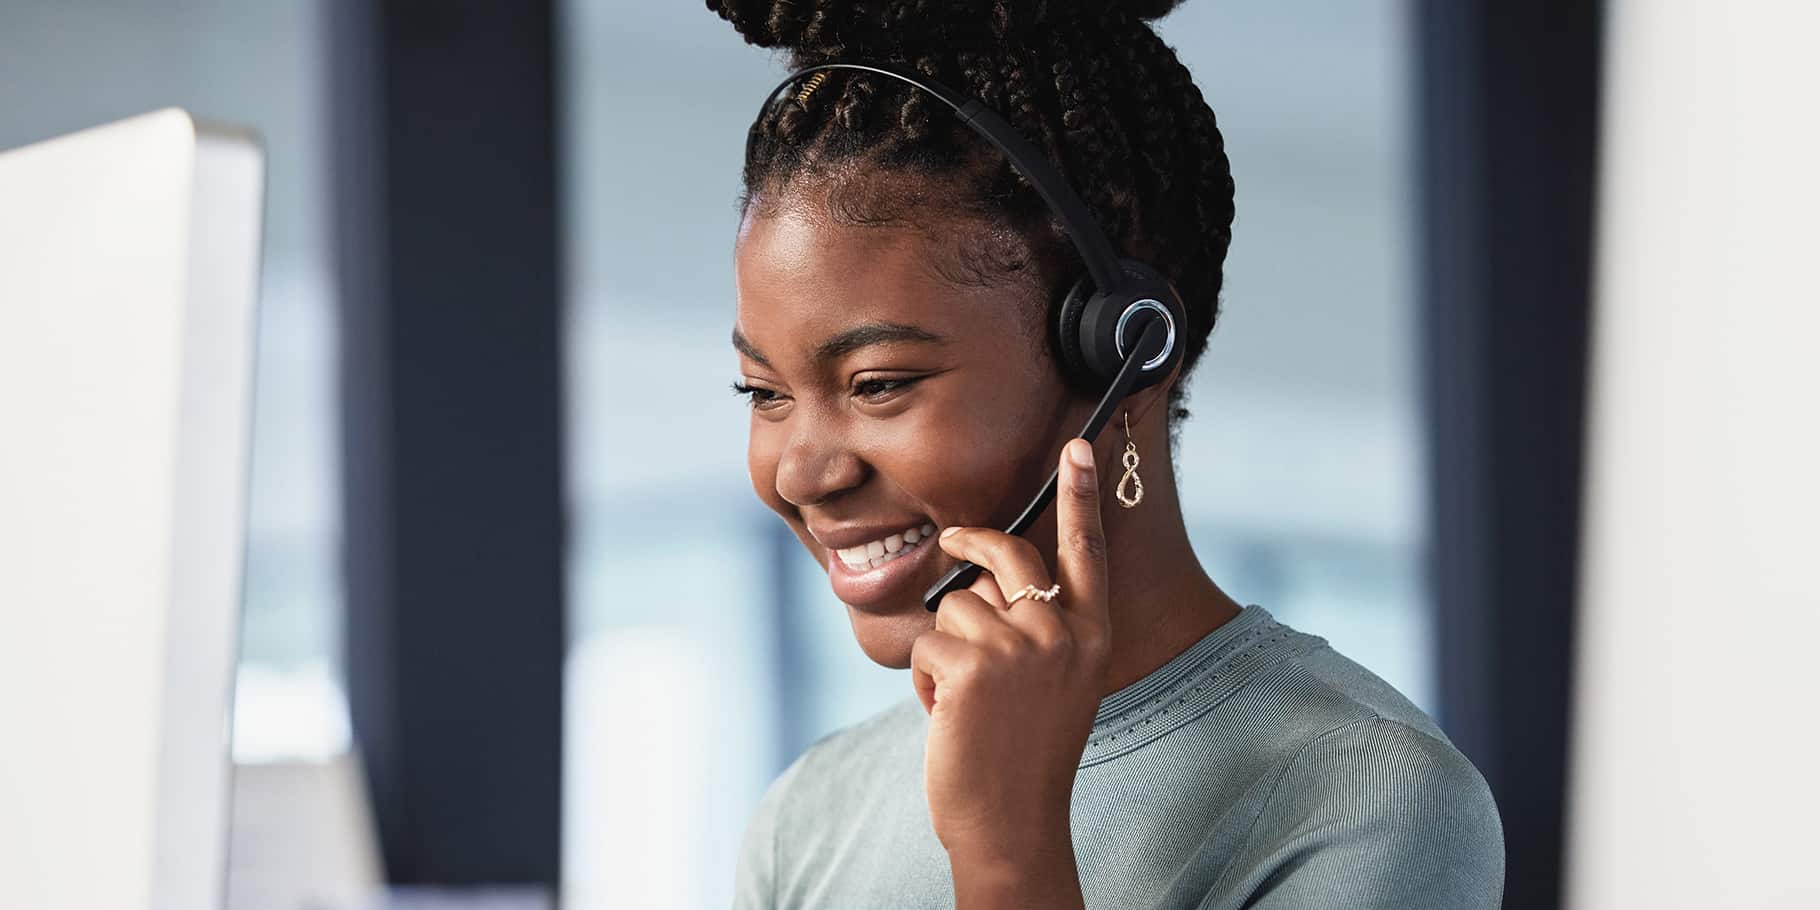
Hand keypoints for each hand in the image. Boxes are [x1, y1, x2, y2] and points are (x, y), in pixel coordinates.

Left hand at [912, 437, 1112, 885]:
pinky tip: (945, 716)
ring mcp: (1020, 648)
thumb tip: (985, 576)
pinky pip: (928, 642)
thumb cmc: (1023, 755)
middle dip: (971, 543)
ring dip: (945, 649)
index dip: (1080, 496)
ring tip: (963, 700)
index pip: (1085, 552)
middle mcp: (1062, 634)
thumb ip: (1037, 629)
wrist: (1011, 823)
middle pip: (1007, 555)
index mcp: (1090, 637)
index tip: (1079, 445)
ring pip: (956, 606)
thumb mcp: (1055, 685)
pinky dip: (924, 680)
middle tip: (949, 541)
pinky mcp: (972, 666)